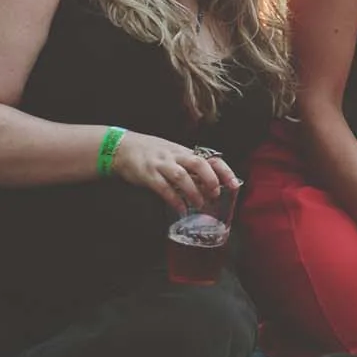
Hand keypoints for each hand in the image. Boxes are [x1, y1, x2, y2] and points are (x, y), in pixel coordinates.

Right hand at [108, 133, 238, 214]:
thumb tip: (208, 184)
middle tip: (215, 194)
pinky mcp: (148, 174)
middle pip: (198, 164)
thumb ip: (189, 167)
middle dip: (210, 179)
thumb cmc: (152, 153)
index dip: (224, 171)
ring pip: (181, 176)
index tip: (234, 184)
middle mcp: (175, 156)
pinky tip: (181, 209)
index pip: (210, 158)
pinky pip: (163, 188)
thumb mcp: (174, 154)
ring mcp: (161, 164)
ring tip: (199, 204)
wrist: (123, 147)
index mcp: (184, 152)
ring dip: (193, 191)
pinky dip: (174, 199)